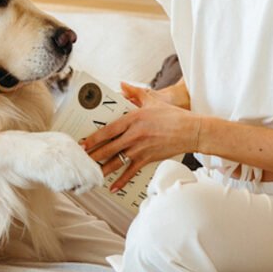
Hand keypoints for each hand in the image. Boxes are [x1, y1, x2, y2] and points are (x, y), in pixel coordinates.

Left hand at [82, 82, 198, 191]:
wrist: (191, 131)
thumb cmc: (173, 116)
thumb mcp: (153, 101)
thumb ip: (135, 92)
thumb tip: (122, 84)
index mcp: (133, 119)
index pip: (108, 130)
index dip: (93, 138)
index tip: (82, 144)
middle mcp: (134, 135)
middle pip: (108, 148)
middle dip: (93, 155)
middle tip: (81, 160)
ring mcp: (140, 149)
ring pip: (116, 161)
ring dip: (102, 169)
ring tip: (91, 174)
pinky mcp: (147, 159)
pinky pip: (131, 172)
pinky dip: (121, 181)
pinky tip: (112, 187)